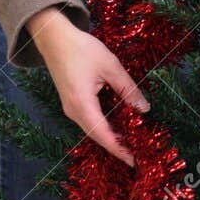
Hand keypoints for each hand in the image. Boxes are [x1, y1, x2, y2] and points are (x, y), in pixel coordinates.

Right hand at [27, 7, 148, 167]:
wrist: (54, 38)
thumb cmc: (82, 49)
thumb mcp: (110, 66)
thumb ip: (128, 89)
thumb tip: (144, 109)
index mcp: (82, 104)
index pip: (103, 135)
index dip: (119, 149)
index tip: (134, 161)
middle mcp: (73, 111)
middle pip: (97, 136)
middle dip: (116, 147)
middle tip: (137, 155)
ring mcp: (70, 108)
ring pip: (92, 129)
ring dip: (110, 138)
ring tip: (130, 143)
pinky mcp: (70, 103)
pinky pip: (88, 121)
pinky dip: (103, 127)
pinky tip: (117, 126)